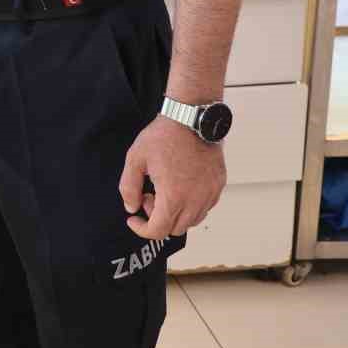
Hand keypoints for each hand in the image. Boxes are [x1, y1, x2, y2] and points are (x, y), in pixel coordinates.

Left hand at [119, 116, 225, 239]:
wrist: (191, 117)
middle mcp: (196, 200)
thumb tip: (131, 208)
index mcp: (174, 196)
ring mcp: (210, 194)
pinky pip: (205, 207)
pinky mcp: (218, 185)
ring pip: (192, 221)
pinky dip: (191, 206)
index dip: (141, 229)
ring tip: (164, 189)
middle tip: (149, 196)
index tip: (133, 219)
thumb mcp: (135, 159)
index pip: (158, 231)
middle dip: (157, 219)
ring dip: (175, 214)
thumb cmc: (163, 136)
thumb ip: (128, 187)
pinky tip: (180, 185)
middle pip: (175, 229)